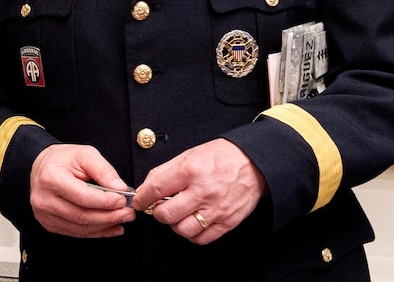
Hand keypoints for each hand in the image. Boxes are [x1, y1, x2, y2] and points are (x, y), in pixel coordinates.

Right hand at [29, 144, 135, 237]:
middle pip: (82, 215)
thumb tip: (121, 189)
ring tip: (122, 219)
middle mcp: (44, 199)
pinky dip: (96, 232)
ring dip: (105, 226)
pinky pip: (76, 233)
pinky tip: (110, 227)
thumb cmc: (63, 159)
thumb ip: (104, 171)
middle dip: (109, 216)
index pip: (82, 197)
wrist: (42, 166)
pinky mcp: (49, 223)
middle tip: (128, 213)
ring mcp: (44, 214)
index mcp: (51, 178)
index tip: (123, 201)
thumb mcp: (85, 155)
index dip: (105, 202)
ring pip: (80, 228)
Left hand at [131, 138, 266, 243]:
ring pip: (183, 230)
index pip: (157, 190)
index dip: (142, 198)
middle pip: (167, 214)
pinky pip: (201, 238)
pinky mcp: (228, 222)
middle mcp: (203, 192)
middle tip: (158, 207)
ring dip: (174, 224)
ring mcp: (216, 209)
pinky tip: (191, 222)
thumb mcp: (189, 154)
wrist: (254, 163)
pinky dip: (191, 234)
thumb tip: (145, 188)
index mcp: (191, 171)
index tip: (139, 201)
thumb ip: (165, 172)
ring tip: (177, 214)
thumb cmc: (221, 156)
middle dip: (157, 212)